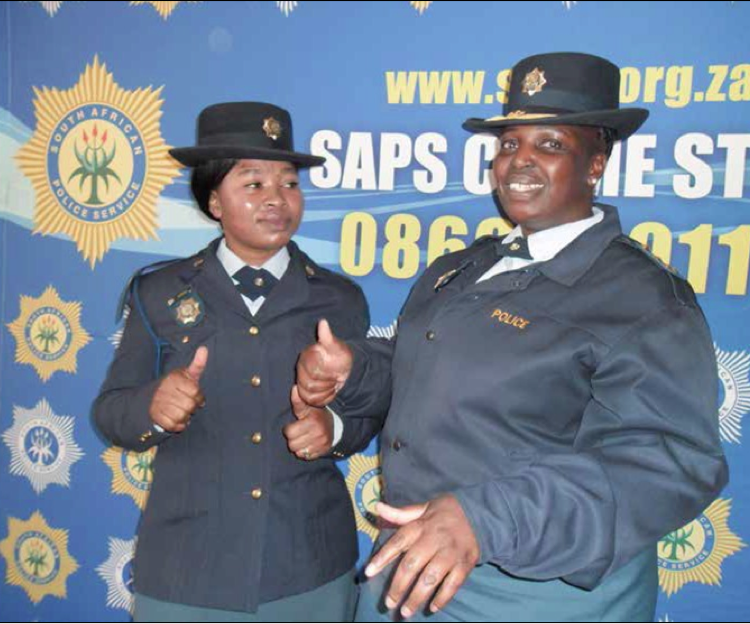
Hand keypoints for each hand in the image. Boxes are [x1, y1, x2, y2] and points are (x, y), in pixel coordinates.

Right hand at [149, 346, 207, 432]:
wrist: (154, 397)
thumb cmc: (177, 385)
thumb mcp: (187, 374)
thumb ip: (198, 364)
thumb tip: (204, 349)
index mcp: (174, 378)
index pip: (195, 391)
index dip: (199, 397)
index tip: (196, 396)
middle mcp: (165, 390)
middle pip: (189, 406)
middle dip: (192, 408)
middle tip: (189, 405)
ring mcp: (159, 403)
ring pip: (181, 416)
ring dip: (186, 417)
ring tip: (184, 412)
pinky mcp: (155, 415)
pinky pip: (172, 425)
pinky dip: (178, 425)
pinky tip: (178, 419)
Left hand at [283, 385, 333, 460]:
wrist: (334, 426)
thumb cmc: (316, 416)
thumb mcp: (307, 408)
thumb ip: (298, 401)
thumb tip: (294, 388)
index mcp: (312, 422)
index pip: (288, 432)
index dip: (289, 429)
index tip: (295, 424)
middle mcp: (318, 434)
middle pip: (292, 444)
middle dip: (293, 439)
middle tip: (299, 433)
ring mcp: (321, 444)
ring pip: (298, 452)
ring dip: (298, 446)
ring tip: (304, 438)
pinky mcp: (323, 452)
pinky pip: (305, 457)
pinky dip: (305, 452)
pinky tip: (309, 444)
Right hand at [296, 319, 352, 406]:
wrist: (344, 369)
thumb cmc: (340, 356)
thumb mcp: (337, 347)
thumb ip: (328, 337)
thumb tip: (323, 322)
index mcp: (307, 355)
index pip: (312, 372)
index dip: (326, 375)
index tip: (337, 372)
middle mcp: (301, 367)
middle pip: (309, 384)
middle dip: (326, 383)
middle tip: (336, 378)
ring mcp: (301, 379)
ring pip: (308, 394)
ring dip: (325, 391)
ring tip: (333, 384)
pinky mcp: (304, 390)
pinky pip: (310, 400)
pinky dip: (323, 398)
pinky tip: (330, 391)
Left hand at [365, 496, 479, 618]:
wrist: (477, 513)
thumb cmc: (443, 514)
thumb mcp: (422, 509)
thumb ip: (399, 514)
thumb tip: (377, 506)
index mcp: (420, 526)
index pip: (397, 542)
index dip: (382, 557)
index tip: (368, 573)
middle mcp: (434, 539)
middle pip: (412, 565)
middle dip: (399, 586)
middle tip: (389, 603)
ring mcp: (450, 553)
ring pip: (431, 578)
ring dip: (417, 597)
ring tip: (406, 611)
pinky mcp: (465, 564)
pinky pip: (453, 584)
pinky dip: (442, 598)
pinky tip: (432, 608)